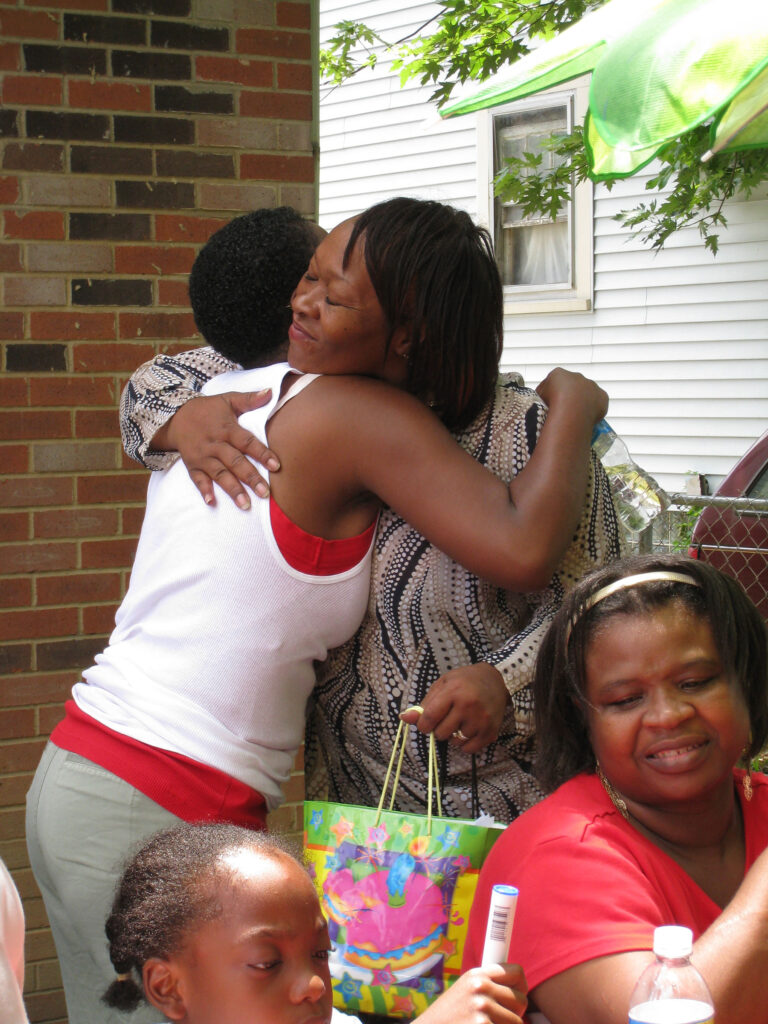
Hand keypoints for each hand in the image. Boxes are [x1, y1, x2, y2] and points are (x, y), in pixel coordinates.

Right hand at [154, 390, 279, 508]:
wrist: (175, 416)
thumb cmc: (208, 410)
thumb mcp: (228, 400)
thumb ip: (249, 399)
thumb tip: (270, 391)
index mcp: (226, 428)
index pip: (247, 442)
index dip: (262, 454)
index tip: (277, 466)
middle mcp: (215, 444)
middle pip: (235, 462)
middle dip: (250, 478)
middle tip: (265, 493)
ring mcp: (203, 456)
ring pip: (219, 474)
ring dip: (232, 489)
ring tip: (245, 505)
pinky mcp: (192, 465)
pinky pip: (197, 479)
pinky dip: (204, 490)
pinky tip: (212, 502)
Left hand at [400, 663, 508, 754]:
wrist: (495, 680)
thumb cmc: (464, 681)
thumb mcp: (442, 685)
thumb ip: (424, 704)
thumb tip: (404, 718)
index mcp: (453, 691)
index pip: (429, 718)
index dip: (423, 725)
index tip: (426, 723)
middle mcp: (468, 705)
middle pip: (441, 733)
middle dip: (439, 729)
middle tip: (446, 718)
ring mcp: (481, 719)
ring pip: (455, 742)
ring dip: (453, 736)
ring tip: (459, 721)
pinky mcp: (491, 731)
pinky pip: (469, 749)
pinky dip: (464, 744)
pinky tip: (467, 731)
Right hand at [416, 963, 527, 1023]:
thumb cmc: (449, 1016)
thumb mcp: (464, 991)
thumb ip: (487, 986)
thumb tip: (520, 989)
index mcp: (477, 974)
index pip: (517, 972)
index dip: (521, 987)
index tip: (516, 999)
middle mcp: (480, 986)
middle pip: (521, 1000)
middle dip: (515, 1014)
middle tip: (500, 1020)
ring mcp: (481, 1007)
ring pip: (518, 1022)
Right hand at [535, 367, 607, 426]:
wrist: (570, 407)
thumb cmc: (550, 404)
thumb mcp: (538, 399)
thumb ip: (542, 396)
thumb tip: (543, 400)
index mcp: (558, 374)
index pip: (554, 383)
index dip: (553, 396)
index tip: (552, 407)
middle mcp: (576, 376)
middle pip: (572, 387)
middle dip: (569, 398)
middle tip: (565, 413)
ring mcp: (591, 385)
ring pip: (587, 395)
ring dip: (582, 404)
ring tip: (576, 418)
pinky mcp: (603, 396)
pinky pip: (599, 403)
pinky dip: (594, 410)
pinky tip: (587, 420)